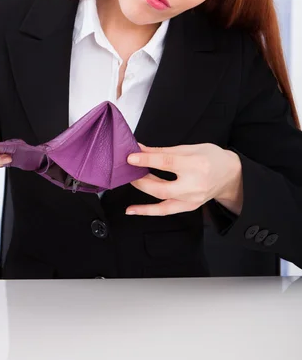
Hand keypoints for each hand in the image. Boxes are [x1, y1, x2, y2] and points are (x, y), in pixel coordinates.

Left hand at [126, 142, 242, 215]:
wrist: (230, 175)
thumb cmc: (211, 158)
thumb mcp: (189, 148)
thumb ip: (163, 151)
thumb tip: (141, 149)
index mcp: (196, 165)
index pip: (166, 163)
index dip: (146, 160)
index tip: (131, 157)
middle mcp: (194, 185)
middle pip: (161, 187)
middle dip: (141, 179)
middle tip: (128, 169)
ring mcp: (191, 200)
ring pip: (161, 201)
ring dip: (142, 191)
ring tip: (130, 180)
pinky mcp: (188, 207)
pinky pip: (164, 211)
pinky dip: (147, 211)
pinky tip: (132, 210)